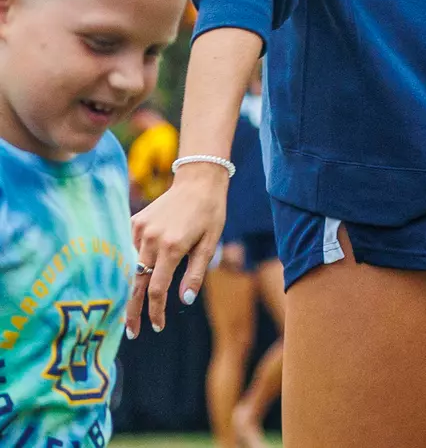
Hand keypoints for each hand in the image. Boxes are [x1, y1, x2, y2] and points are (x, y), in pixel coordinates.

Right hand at [126, 163, 228, 336]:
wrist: (198, 180)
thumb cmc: (209, 212)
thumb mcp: (209, 243)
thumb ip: (195, 273)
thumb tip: (185, 301)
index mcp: (172, 247)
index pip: (157, 289)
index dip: (156, 311)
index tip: (157, 327)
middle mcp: (152, 239)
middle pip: (136, 283)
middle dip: (132, 310)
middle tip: (132, 333)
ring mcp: (140, 229)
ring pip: (131, 266)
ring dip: (130, 288)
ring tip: (130, 309)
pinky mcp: (136, 221)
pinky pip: (129, 248)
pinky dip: (131, 262)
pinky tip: (135, 273)